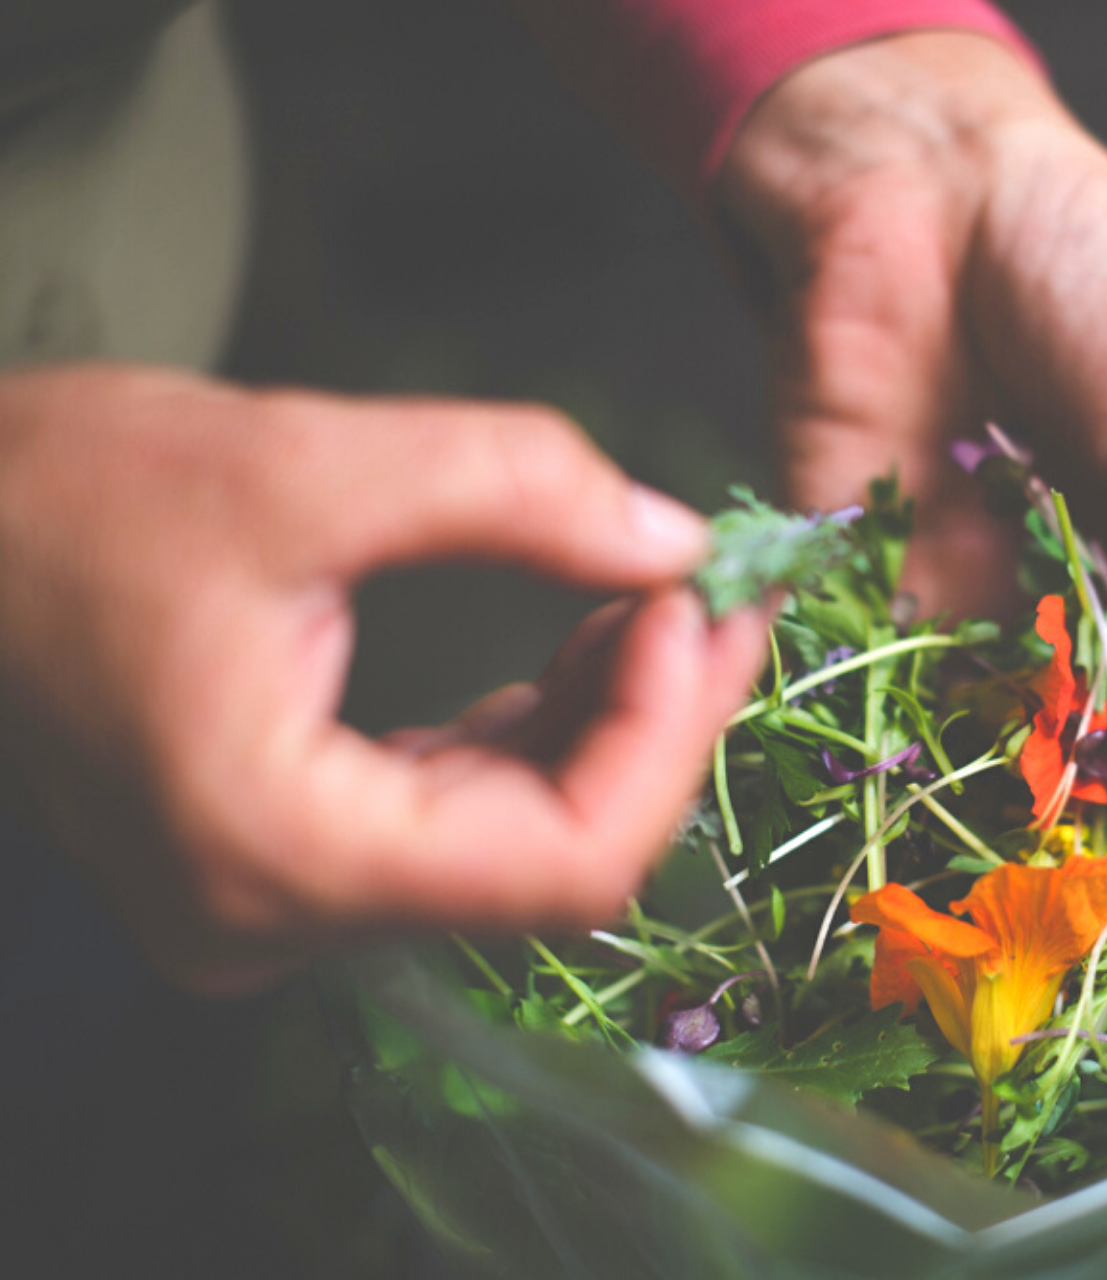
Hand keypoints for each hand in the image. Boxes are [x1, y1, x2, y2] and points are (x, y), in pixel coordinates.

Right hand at [0, 365, 767, 992]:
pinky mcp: (287, 853)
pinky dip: (538, 732)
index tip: (706, 608)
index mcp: (278, 853)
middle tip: (718, 597)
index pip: (568, 864)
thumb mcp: (305, 460)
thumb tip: (677, 540)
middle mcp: (280, 917)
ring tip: (658, 599)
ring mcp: (280, 898)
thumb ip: (515, 489)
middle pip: (558, 860)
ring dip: (608, 723)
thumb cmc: (57, 497)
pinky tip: (584, 641)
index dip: (670, 737)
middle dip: (659, 722)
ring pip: (519, 841)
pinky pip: (460, 814)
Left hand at [717, 33, 1106, 871]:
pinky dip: (897, 741)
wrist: (912, 185)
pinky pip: (874, 675)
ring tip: (1056, 884)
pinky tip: (927, 812)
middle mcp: (1061, 584)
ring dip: (1023, 800)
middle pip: (1104, 720)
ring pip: (996, 723)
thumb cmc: (1078, 258)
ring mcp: (960, 586)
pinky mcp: (856, 571)